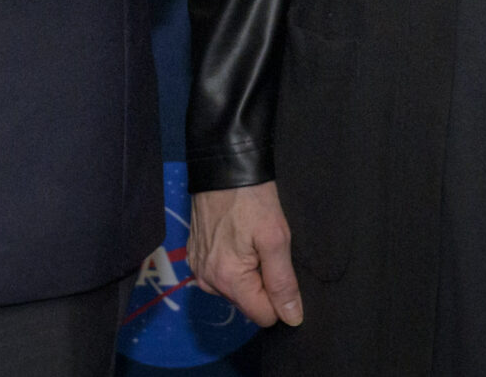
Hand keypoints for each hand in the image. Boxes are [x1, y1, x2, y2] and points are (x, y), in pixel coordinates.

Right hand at [188, 183, 303, 327]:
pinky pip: (220, 275)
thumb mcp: (277, 239)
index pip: (263, 315)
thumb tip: (292, 318)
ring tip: (249, 241)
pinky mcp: (194, 256)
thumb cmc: (253, 200)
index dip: (278, 297)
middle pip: (247, 303)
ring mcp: (197, 268)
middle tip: (263, 249)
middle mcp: (207, 280)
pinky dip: (232, 264)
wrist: (223, 167)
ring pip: (235, 290)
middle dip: (261, 283)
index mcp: (227, 279)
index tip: (278, 267)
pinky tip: (235, 239)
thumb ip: (283, 282)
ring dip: (247, 274)